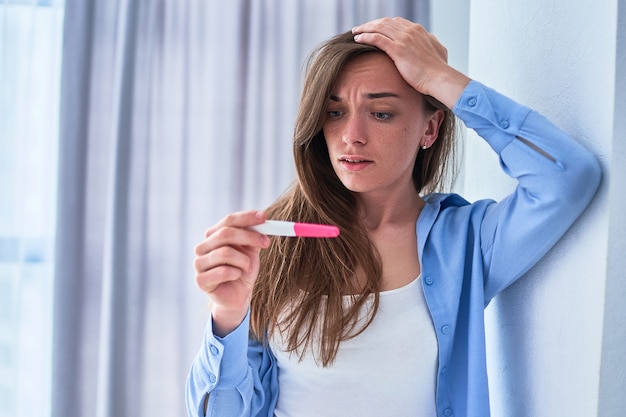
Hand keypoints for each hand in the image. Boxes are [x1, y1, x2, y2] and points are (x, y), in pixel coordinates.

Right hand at [194, 210, 270, 335]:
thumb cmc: (243, 270)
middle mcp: (202, 247)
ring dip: (244, 261)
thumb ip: (253, 234)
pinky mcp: (200, 280)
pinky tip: (236, 277)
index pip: (228, 220)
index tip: (265, 217)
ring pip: (226, 253)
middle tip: (266, 242)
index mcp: (213, 235)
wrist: (238, 296)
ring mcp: (199, 263)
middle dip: (249, 237)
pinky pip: (223, 271)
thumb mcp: (250, 249)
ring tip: (246, 268)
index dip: (247, 217)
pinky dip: (236, 273)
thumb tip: (263, 218)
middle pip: (225, 234)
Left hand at [352, 17, 470, 108]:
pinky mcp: (398, 49)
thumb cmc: (438, 69)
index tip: (375, 29)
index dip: (383, 24)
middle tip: (361, 28)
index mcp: (418, 30)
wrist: (438, 78)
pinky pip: (377, 38)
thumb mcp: (438, 50)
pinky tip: (358, 39)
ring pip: (379, 28)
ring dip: (365, 28)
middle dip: (371, 24)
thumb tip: (430, 40)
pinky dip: (366, 37)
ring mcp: (404, 39)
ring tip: (355, 32)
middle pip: (385, 22)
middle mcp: (410, 31)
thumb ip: (431, 42)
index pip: (396, 22)